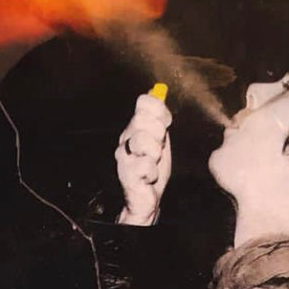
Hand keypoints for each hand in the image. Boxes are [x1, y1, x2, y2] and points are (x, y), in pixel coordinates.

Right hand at [115, 92, 171, 225]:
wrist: (147, 198)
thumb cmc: (153, 168)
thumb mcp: (159, 138)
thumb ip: (158, 116)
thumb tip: (156, 91)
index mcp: (134, 128)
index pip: (144, 103)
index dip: (160, 111)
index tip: (165, 124)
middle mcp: (125, 140)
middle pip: (142, 119)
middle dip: (158, 134)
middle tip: (157, 149)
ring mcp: (124, 157)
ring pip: (142, 140)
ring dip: (154, 154)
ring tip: (152, 163)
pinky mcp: (126, 175)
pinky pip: (145, 166)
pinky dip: (152, 173)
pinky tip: (148, 178)